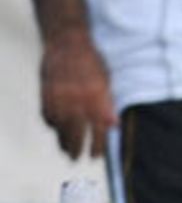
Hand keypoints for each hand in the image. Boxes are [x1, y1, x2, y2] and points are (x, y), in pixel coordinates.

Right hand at [40, 30, 116, 159]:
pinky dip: (52, 125)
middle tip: (77, 159)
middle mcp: (78, 99)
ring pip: (59, 129)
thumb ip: (108, 104)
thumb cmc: (92, 61)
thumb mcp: (107, 81)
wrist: (68, 43)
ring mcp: (59, 98)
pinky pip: (48, 117)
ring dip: (62, 142)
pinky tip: (57, 129)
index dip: (97, 146)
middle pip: (76, 133)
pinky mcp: (46, 95)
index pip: (98, 129)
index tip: (95, 156)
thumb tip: (114, 126)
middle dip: (76, 149)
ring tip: (66, 150)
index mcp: (96, 97)